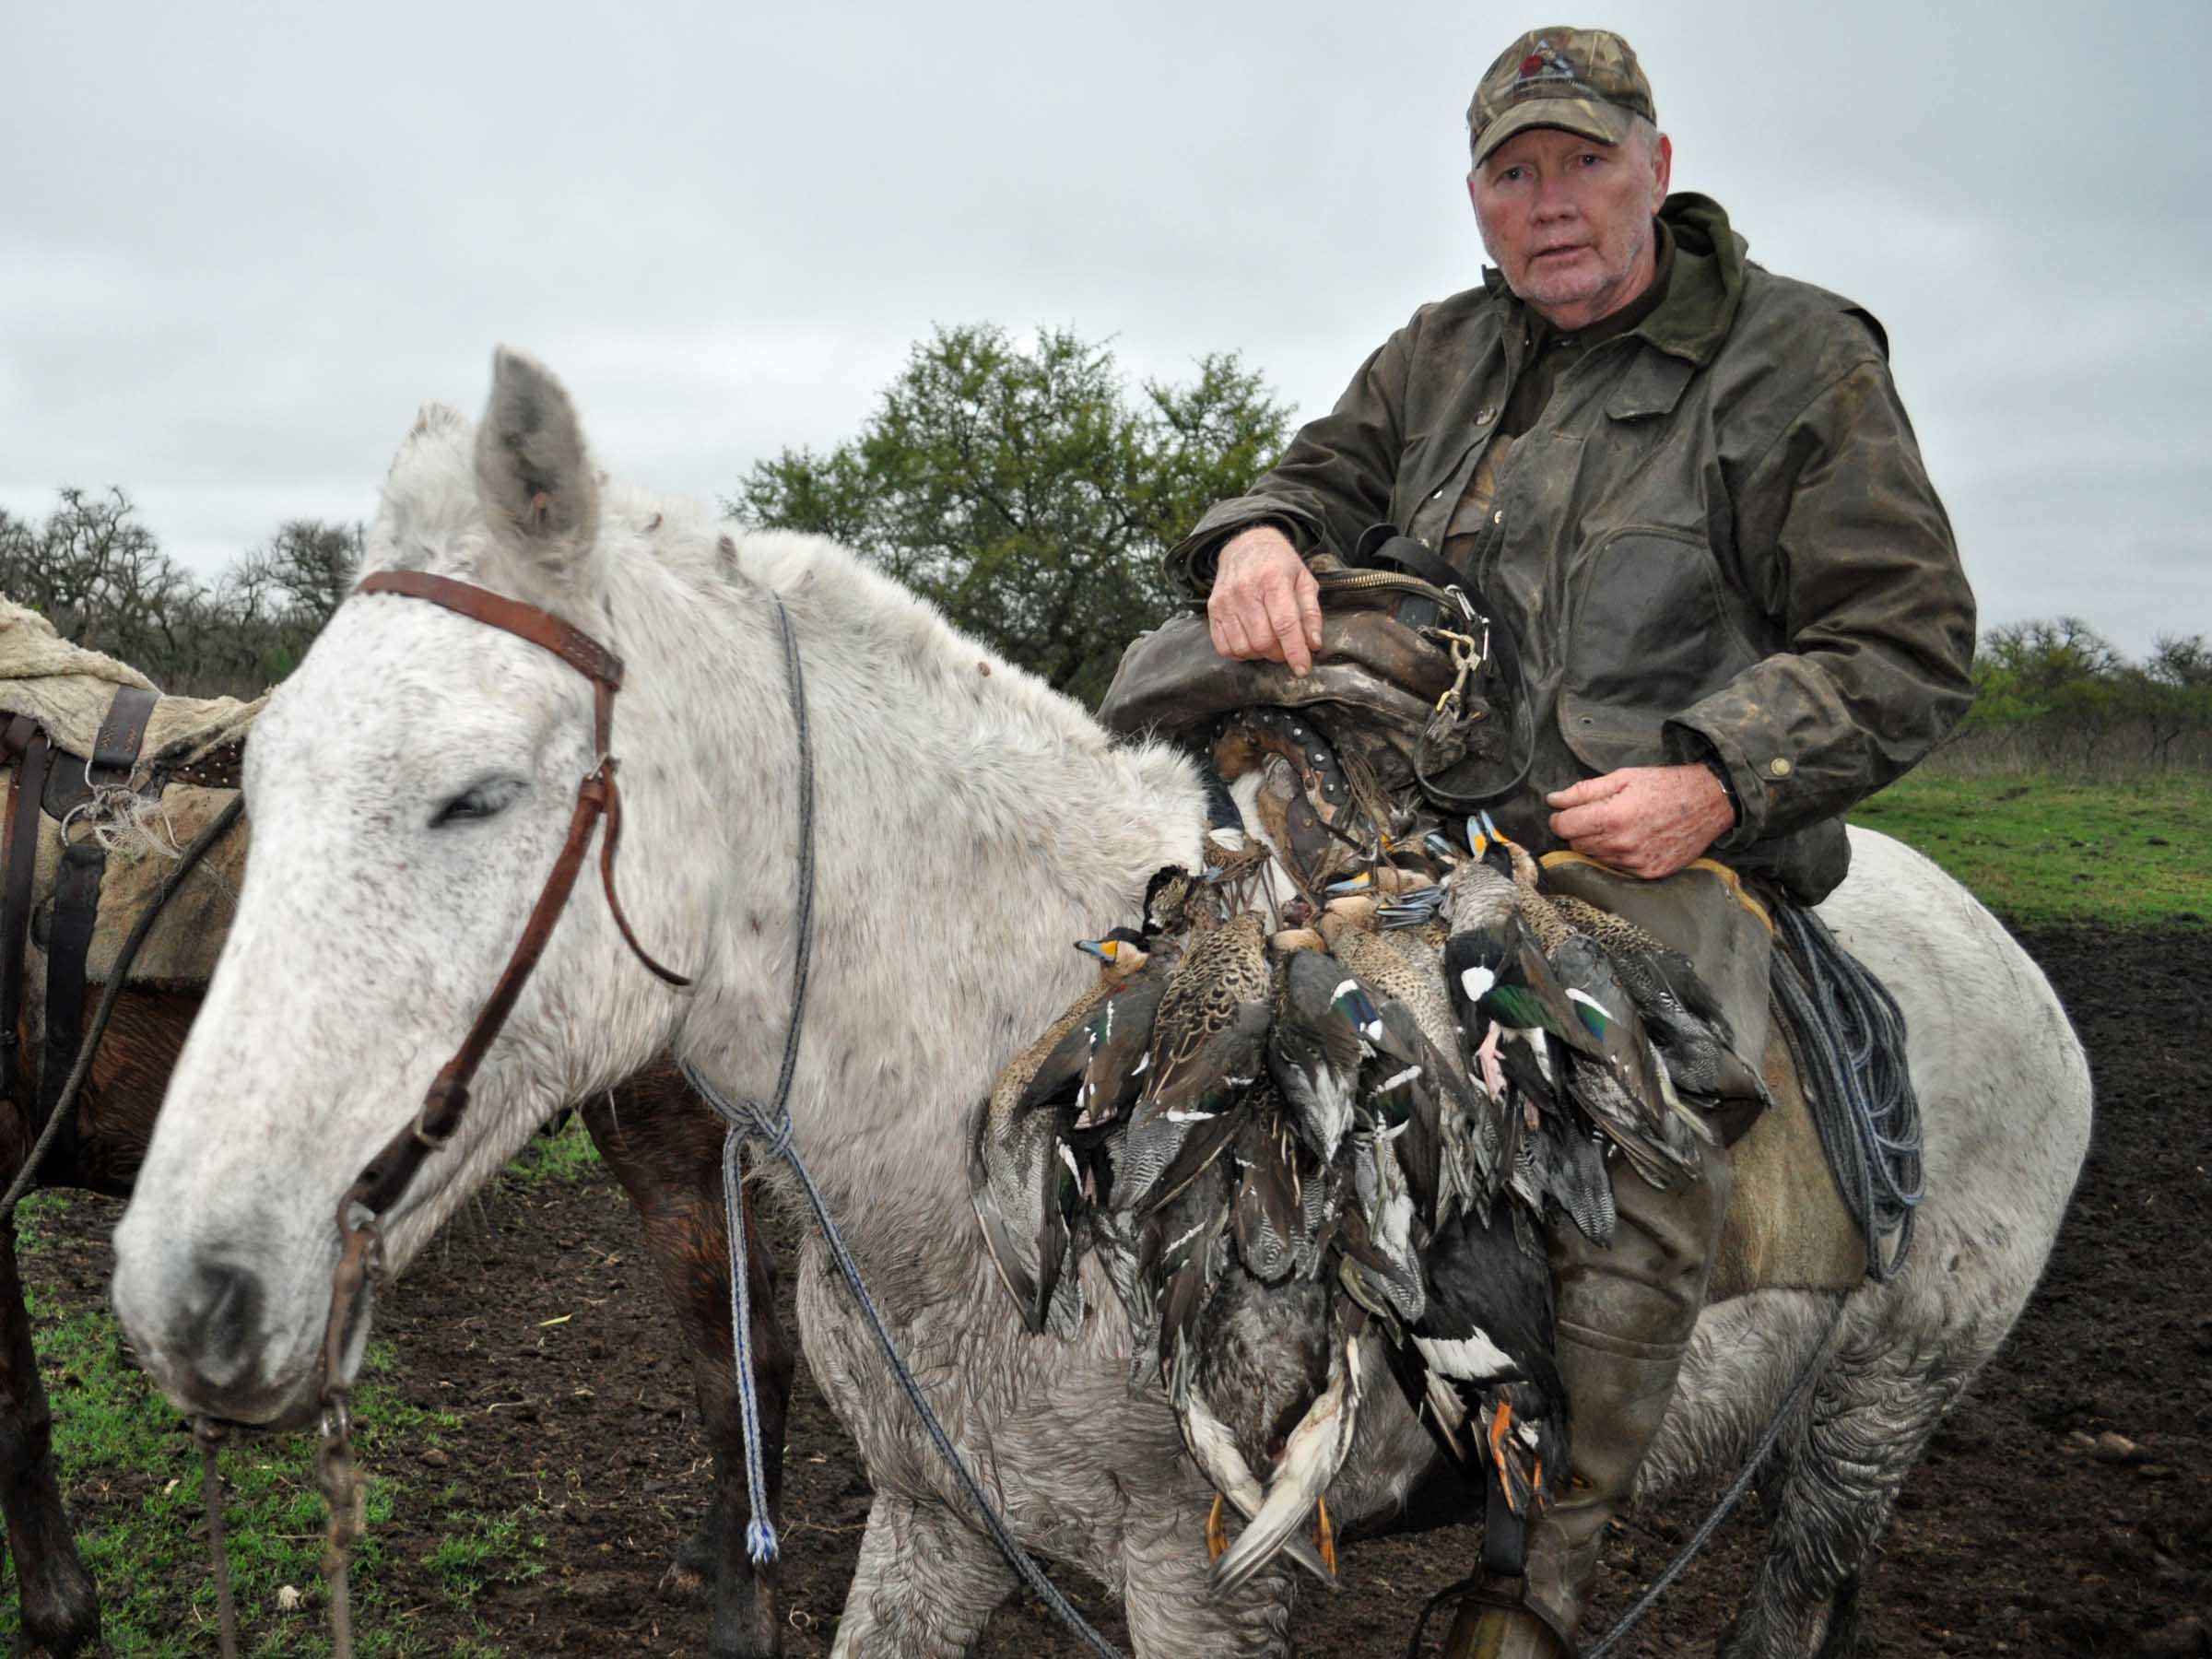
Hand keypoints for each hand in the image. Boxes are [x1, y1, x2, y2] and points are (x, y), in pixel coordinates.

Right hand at [1208, 525, 1322, 675]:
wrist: (1245, 545)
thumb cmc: (1279, 564)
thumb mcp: (1304, 580)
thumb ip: (1311, 612)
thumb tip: (1313, 644)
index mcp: (1273, 579)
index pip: (1285, 625)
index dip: (1295, 651)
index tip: (1303, 669)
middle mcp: (1245, 590)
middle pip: (1263, 640)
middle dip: (1279, 654)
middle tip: (1287, 649)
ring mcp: (1225, 601)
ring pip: (1243, 647)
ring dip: (1260, 655)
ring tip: (1270, 644)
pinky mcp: (1212, 610)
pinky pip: (1224, 647)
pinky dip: (1240, 653)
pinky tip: (1251, 643)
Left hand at [1546, 765, 1735, 879]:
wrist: (1709, 803)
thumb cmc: (1665, 786)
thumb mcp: (1623, 777)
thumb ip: (1584, 791)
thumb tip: (1553, 800)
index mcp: (1612, 817)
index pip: (1564, 827)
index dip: (1559, 819)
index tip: (1563, 813)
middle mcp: (1622, 844)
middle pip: (1577, 844)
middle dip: (1578, 830)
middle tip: (1596, 816)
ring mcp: (1636, 862)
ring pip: (1595, 858)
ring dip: (1598, 844)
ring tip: (1618, 826)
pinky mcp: (1649, 873)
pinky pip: (1617, 868)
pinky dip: (1617, 855)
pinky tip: (1633, 839)